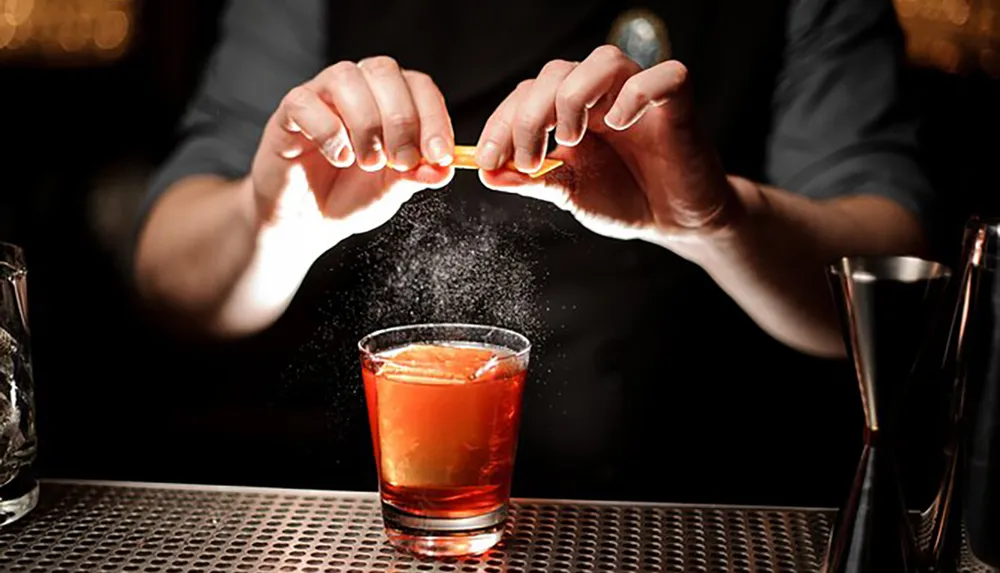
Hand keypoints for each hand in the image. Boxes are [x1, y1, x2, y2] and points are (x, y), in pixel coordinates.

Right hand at [251, 57, 454, 248]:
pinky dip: (328, 132)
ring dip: (366, 123)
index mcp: (389, 100)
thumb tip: (444, 168)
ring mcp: (321, 95)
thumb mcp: (392, 190)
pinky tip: (339, 158)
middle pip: (384, 72)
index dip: (434, 117)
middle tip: (401, 162)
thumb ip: (416, 174)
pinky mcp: (289, 112)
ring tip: (367, 162)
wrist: (308, 221)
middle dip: (401, 119)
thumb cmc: (351, 197)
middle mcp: (357, 88)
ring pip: (347, 78)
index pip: (419, 86)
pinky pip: (306, 102)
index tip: (439, 156)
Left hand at [476, 45, 746, 245]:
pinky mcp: (677, 104)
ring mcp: (640, 94)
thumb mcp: (572, 192)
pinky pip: (662, 76)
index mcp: (572, 109)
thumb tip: (489, 175)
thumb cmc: (625, 199)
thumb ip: (535, 180)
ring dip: (574, 97)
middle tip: (528, 159)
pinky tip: (621, 125)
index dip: (502, 123)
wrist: (675, 221)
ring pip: (603, 60)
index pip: (527, 94)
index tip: (486, 160)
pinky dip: (636, 96)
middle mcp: (603, 93)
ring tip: (572, 139)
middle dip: (530, 116)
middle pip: (556, 72)